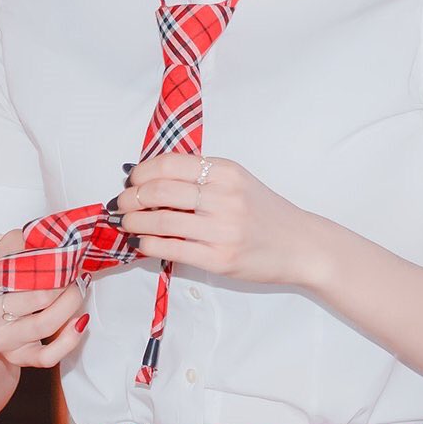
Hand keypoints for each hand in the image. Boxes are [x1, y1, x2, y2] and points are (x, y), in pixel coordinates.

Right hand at [0, 228, 88, 369]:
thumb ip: (20, 243)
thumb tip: (54, 233)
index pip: (18, 269)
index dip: (51, 261)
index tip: (68, 255)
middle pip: (39, 296)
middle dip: (67, 281)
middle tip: (79, 271)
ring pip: (46, 323)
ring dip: (72, 303)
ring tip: (80, 288)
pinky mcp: (16, 359)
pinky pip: (48, 356)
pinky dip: (70, 340)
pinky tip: (80, 322)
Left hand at [112, 153, 316, 287]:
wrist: (300, 245)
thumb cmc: (264, 213)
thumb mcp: (237, 181)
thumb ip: (200, 176)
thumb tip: (149, 177)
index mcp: (226, 172)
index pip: (169, 164)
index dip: (142, 172)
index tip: (131, 179)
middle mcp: (224, 197)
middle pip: (160, 191)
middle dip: (131, 197)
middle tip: (122, 203)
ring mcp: (223, 230)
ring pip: (162, 220)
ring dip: (135, 221)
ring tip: (127, 222)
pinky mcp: (220, 259)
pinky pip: (172, 248)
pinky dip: (149, 243)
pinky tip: (143, 241)